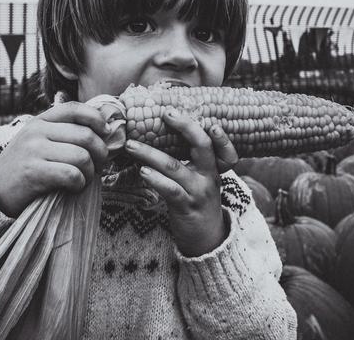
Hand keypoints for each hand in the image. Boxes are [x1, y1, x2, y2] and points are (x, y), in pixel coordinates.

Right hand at [0, 102, 110, 216]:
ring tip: (84, 178)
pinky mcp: (34, 172)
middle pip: (86, 136)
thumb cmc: (26, 165)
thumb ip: (63, 131)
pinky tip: (74, 187)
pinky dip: (80, 183)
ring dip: (90, 172)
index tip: (106, 132)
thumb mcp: (38, 139)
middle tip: (98, 165)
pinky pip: (71, 175)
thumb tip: (104, 129)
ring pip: (82, 157)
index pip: (75, 109)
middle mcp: (37, 131)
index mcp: (41, 121)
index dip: (97, 118)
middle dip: (100, 153)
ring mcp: (34, 151)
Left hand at [124, 110, 239, 256]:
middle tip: (167, 113)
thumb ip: (192, 162)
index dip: (219, 133)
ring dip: (150, 153)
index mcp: (214, 168)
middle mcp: (209, 177)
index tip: (210, 120)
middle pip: (202, 146)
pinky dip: (155, 179)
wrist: (208, 241)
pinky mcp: (185, 207)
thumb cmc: (199, 205)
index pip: (222, 145)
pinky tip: (143, 171)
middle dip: (185, 126)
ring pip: (174, 167)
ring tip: (131, 145)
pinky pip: (169, 190)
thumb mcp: (202, 182)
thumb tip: (165, 136)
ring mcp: (198, 192)